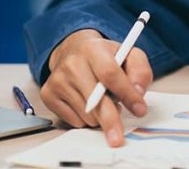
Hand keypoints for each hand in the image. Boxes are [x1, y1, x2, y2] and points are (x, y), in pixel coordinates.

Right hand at [40, 29, 153, 146]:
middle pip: (95, 100)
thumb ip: (140, 71)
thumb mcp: (128, 55)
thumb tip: (138, 92)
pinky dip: (86, 119)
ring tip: (103, 101)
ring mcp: (57, 80)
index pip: (110, 74)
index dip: (127, 94)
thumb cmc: (105, 57)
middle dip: (111, 121)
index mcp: (93, 49)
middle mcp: (71, 63)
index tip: (140, 109)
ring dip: (101, 117)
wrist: (74, 51)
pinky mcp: (48, 95)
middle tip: (118, 137)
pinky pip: (74, 121)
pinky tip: (87, 104)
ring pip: (86, 115)